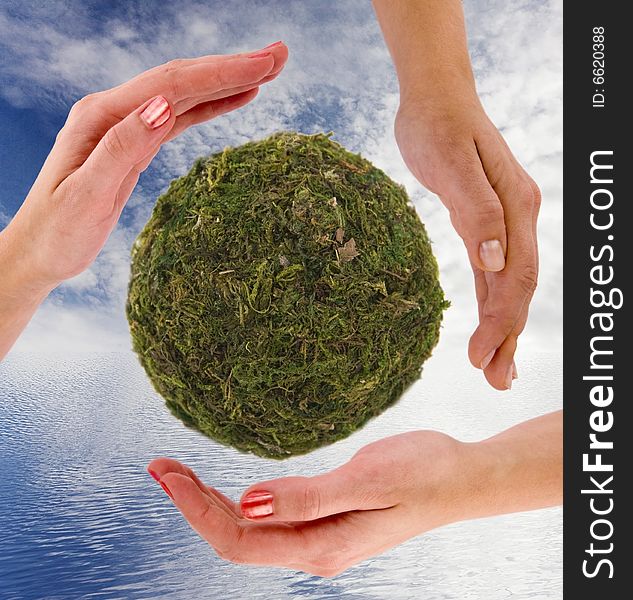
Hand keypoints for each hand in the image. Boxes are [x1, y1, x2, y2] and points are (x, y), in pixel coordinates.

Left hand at [0, 42, 287, 358]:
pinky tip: (235, 99)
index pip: (171, 85)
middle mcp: (115, 112)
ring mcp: (126, 126)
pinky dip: (211, 106)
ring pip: (185, 95)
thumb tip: (163, 107)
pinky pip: (180, 117)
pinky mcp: (135, 143)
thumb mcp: (87, 195)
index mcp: (103, 116)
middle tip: (279, 58)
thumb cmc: (57, 231)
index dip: (221, 73)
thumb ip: (122, 148)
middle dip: (233, 66)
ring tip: (268, 72)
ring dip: (227, 81)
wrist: (39, 251)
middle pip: (182, 80)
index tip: (263, 66)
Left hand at [147, 411, 561, 577]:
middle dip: (192, 503)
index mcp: (320, 546)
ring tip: (178, 471)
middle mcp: (313, 548)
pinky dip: (237, 499)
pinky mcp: (323, 518)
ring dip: (209, 501)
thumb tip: (247, 505)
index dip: (196, 510)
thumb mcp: (366, 481)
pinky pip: (267, 517)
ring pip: (247, 528)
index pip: (238, 538)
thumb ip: (307, 498)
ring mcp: (317, 535)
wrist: (459, 478)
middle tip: (160, 465)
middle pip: (234, 536)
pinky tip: (224, 485)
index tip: (167, 473)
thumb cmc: (422, 474)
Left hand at [394, 96, 540, 389]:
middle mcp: (517, 218)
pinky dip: (490, 302)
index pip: (514, 277)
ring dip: (503, 327)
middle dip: (507, 337)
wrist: (435, 98)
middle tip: (495, 382)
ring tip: (493, 367)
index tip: (479, 357)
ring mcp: (504, 222)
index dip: (501, 321)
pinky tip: (486, 324)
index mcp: (515, 208)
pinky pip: (492, 272)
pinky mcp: (484, 222)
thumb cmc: (439, 125)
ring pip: (507, 285)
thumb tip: (493, 260)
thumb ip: (477, 211)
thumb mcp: (452, 164)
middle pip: (517, 289)